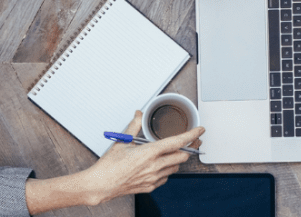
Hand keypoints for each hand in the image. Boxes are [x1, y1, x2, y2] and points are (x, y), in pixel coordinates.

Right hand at [83, 111, 203, 203]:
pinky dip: (167, 170)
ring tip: (174, 152)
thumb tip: (139, 114)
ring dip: (177, 159)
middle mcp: (154, 166)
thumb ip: (134, 125)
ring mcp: (153, 178)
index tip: (200, 130)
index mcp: (149, 153)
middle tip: (192, 141)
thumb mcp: (122, 141)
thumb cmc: (109, 165)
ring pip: (175, 167)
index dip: (192, 135)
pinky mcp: (150, 186)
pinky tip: (161, 165)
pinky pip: (166, 177)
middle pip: (182, 156)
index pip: (178, 142)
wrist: (100, 185)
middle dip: (189, 148)